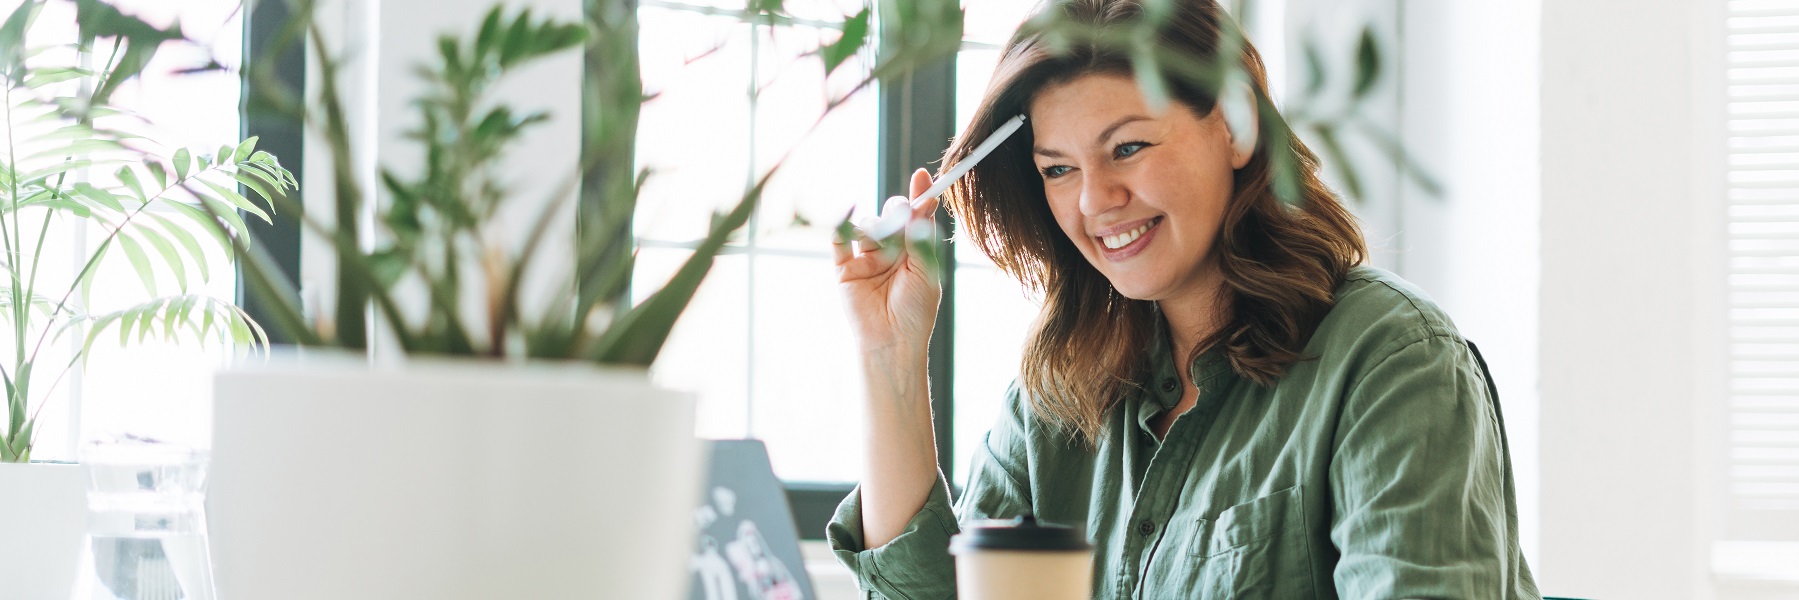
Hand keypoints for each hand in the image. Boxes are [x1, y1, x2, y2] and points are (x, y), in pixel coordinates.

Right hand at [834, 168, 939, 357]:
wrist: (892, 342)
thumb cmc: (915, 311)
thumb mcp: (926, 270)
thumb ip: (921, 236)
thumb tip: (923, 202)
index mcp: (914, 252)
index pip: (916, 218)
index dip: (920, 196)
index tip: (925, 177)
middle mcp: (890, 252)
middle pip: (891, 216)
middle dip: (896, 212)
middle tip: (902, 218)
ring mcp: (866, 259)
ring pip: (868, 226)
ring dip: (876, 228)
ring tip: (882, 244)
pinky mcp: (845, 269)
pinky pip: (839, 241)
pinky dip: (842, 225)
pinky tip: (849, 216)